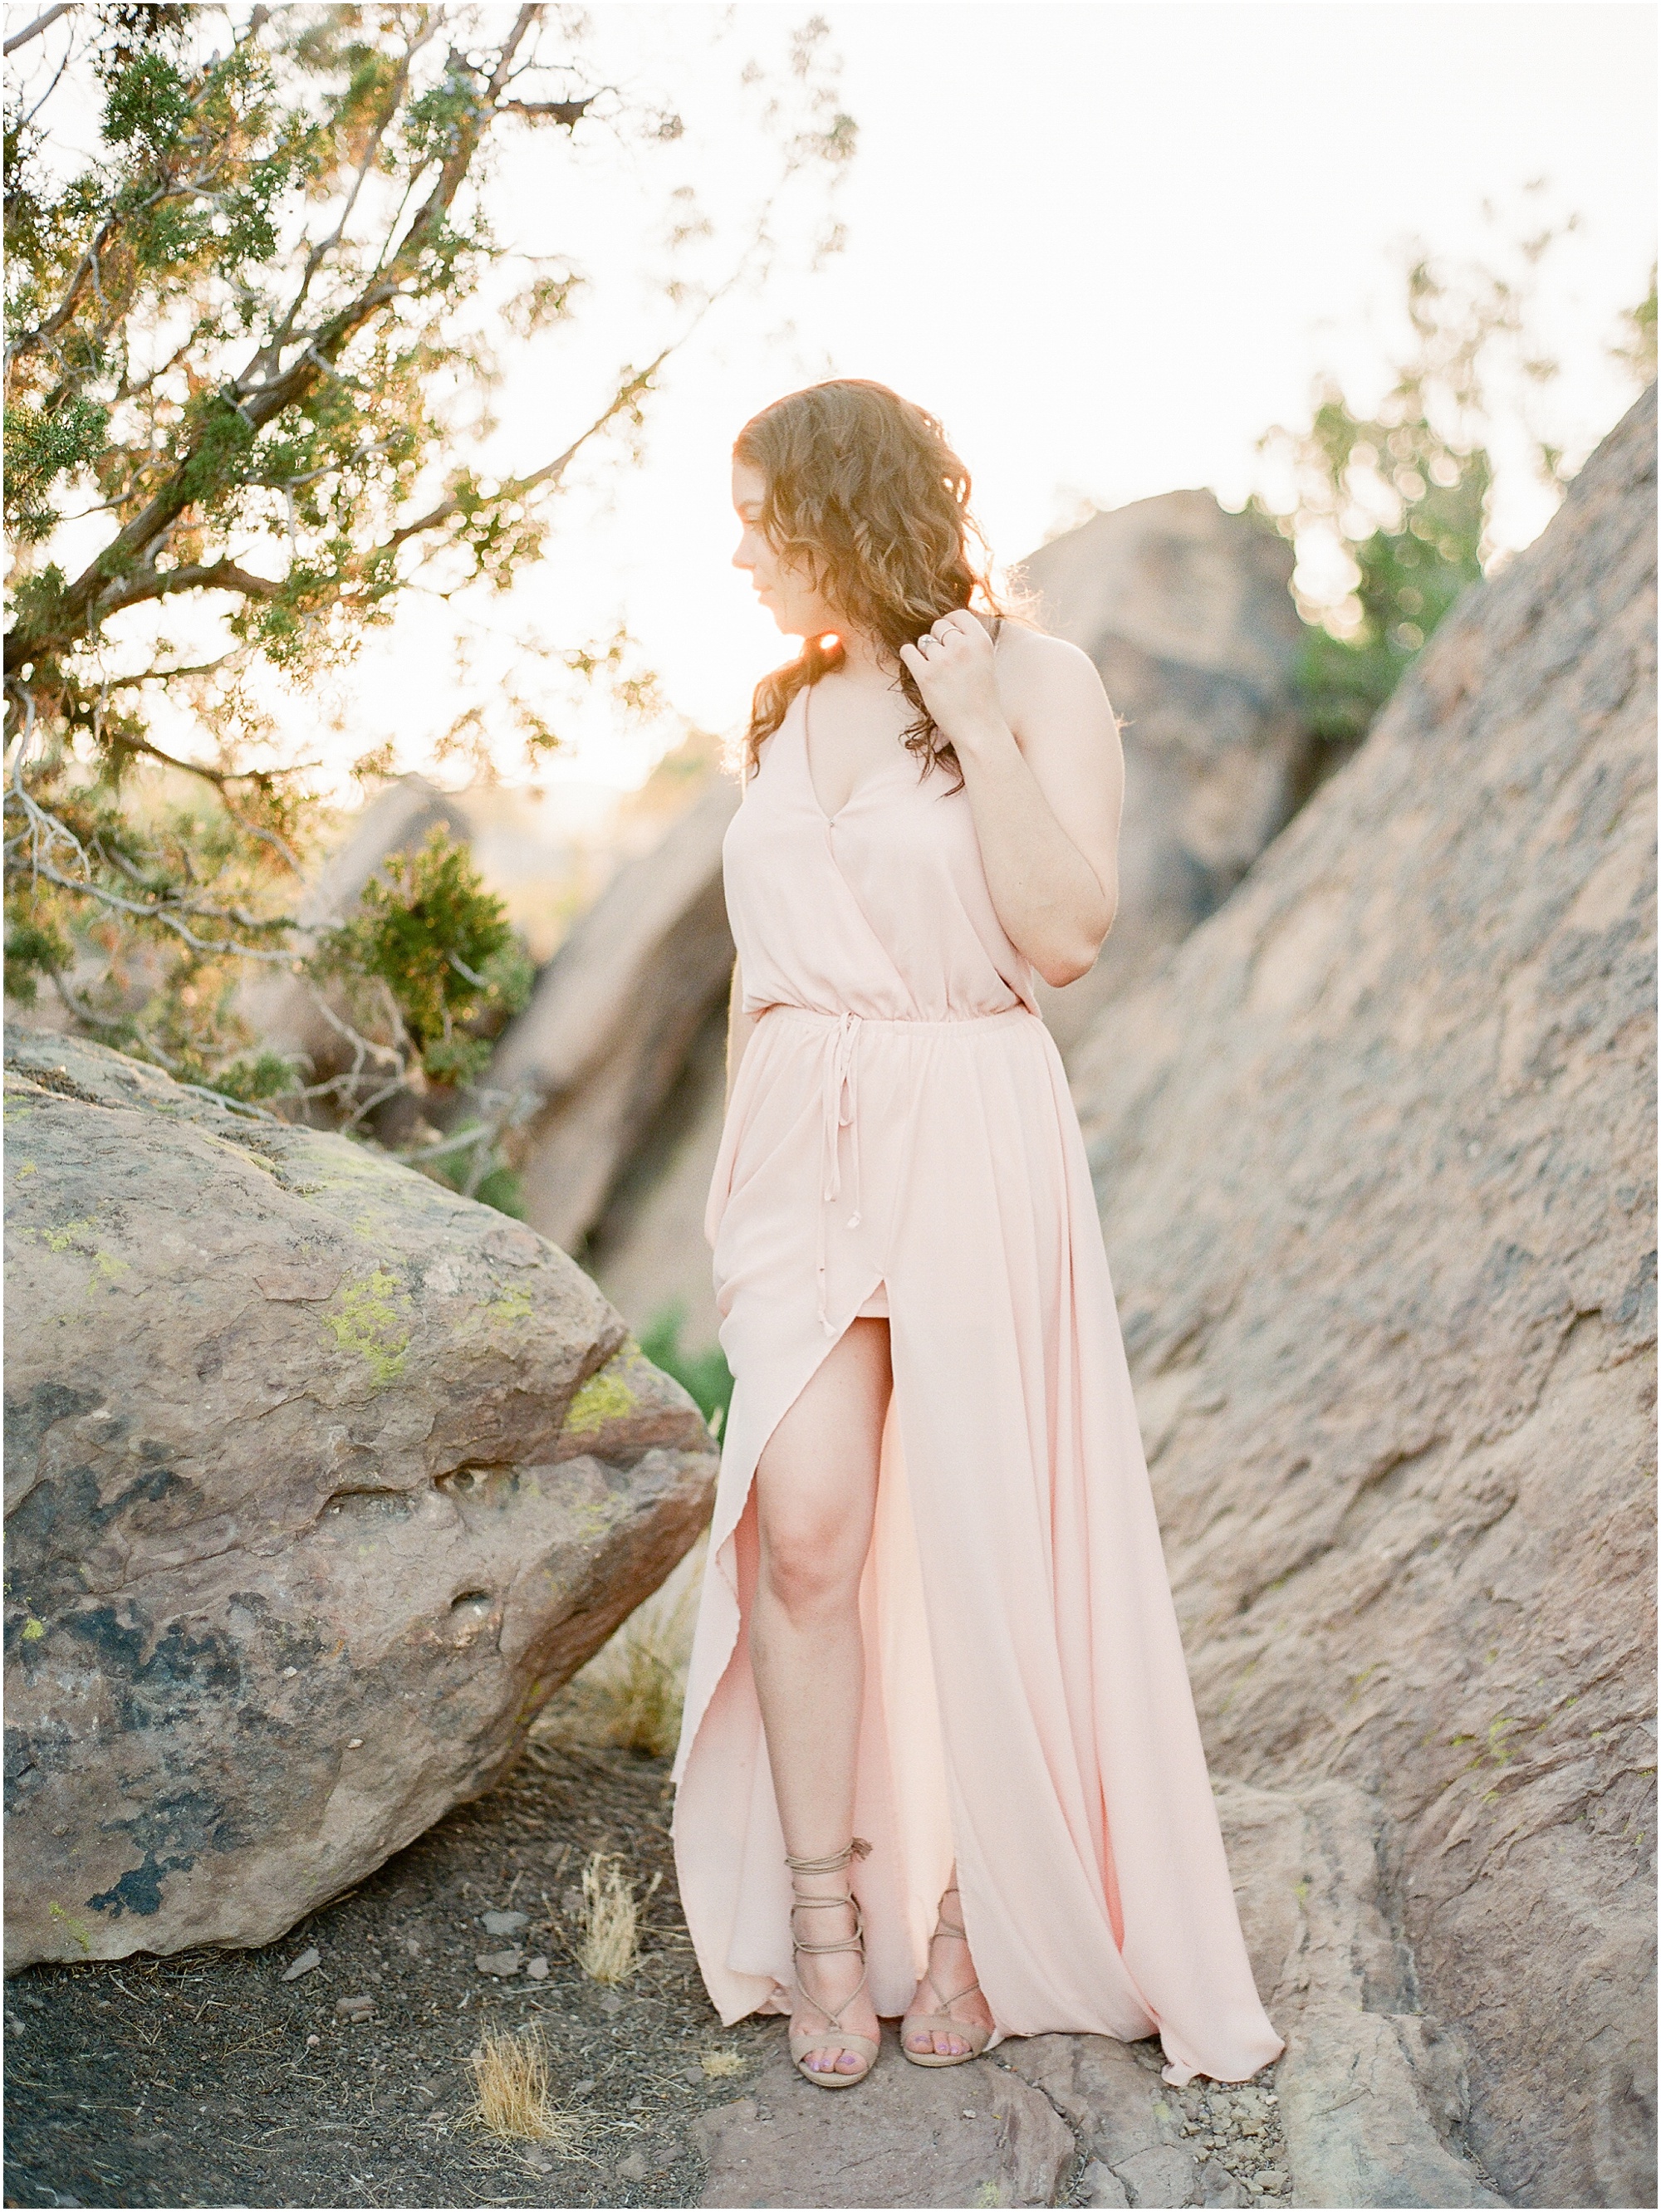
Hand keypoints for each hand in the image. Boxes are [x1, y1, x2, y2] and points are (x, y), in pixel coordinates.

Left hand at [897, 610, 1004, 750]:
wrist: (979, 728)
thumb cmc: (982, 699)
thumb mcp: (985, 662)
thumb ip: (969, 643)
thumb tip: (947, 627)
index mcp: (981, 641)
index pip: (958, 615)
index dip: (950, 622)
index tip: (947, 634)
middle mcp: (962, 647)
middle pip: (938, 625)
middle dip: (937, 638)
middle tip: (942, 659)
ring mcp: (943, 661)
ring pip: (923, 642)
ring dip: (926, 654)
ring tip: (937, 673)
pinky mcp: (926, 676)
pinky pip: (908, 652)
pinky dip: (910, 657)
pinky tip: (918, 667)